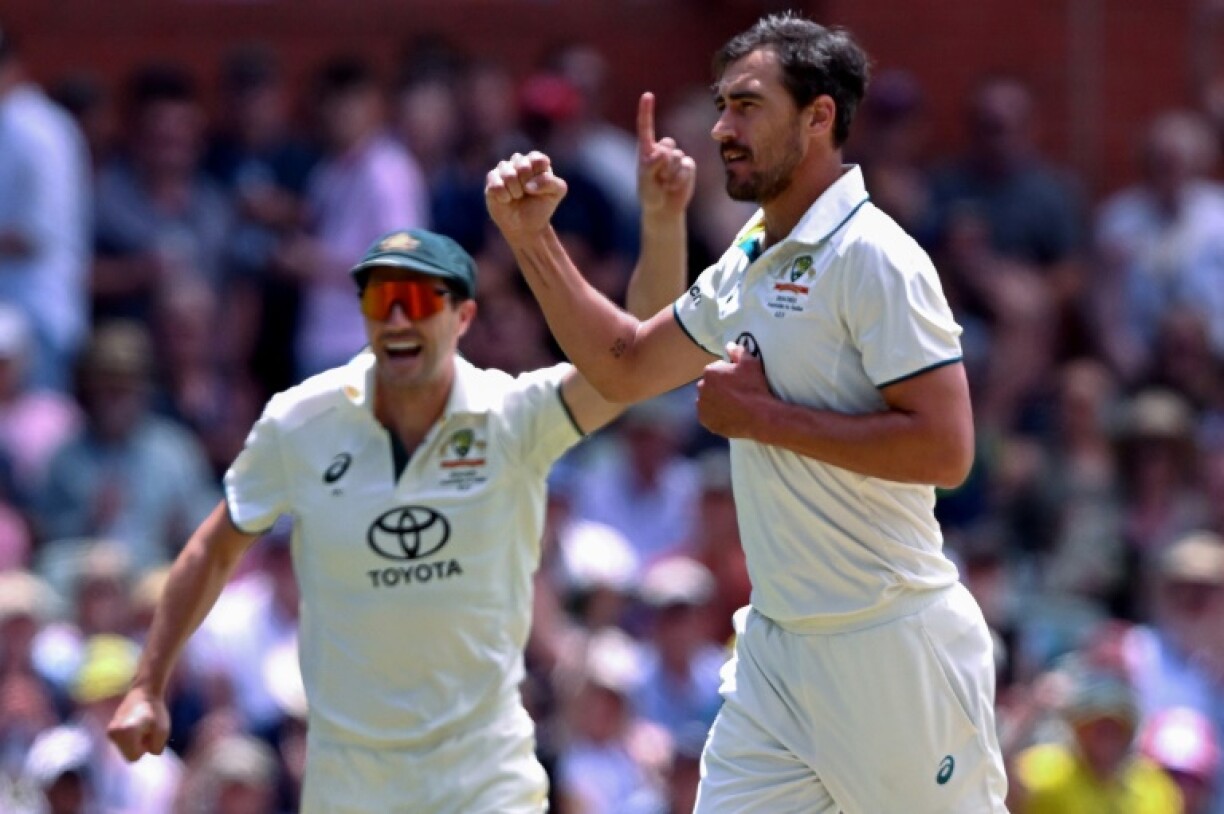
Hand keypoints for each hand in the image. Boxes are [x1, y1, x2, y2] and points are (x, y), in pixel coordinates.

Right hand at [107, 687, 170, 761]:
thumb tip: (147, 753)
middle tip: (146, 732)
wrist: (144, 693)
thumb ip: (156, 748)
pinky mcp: (109, 730)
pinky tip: (134, 727)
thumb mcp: (163, 731)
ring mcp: (110, 731)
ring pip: (124, 750)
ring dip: (134, 743)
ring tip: (140, 728)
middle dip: (138, 747)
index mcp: (127, 732)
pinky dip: (128, 739)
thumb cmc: (156, 712)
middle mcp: (114, 732)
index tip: (149, 734)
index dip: (144, 749)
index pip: (134, 757)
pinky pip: (121, 744)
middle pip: (128, 755)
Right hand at [485, 151, 567, 242]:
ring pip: (508, 174)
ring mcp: (503, 171)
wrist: (526, 226)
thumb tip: (528, 185)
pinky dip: (504, 196)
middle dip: (527, 184)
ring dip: (516, 191)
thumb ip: (551, 182)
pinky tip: (506, 200)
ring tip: (517, 197)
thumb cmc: (542, 206)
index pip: (538, 159)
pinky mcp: (491, 182)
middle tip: (527, 194)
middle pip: (523, 165)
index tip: (540, 188)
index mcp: (535, 161)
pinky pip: (496, 185)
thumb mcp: (557, 192)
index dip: (539, 176)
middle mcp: (518, 162)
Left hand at [637, 92, 695, 216]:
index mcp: (646, 149)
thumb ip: (651, 165)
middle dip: (663, 162)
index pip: (646, 127)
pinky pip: (687, 167)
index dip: (646, 111)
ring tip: (665, 184)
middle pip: (667, 144)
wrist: (664, 209)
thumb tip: (664, 151)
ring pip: (677, 157)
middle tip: (658, 179)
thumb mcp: (645, 181)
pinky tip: (674, 187)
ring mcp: (676, 157)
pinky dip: (680, 179)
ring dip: (670, 174)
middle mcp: (662, 149)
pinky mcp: (688, 165)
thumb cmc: (649, 194)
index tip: (647, 95)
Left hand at [696, 343, 771, 438]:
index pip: (716, 370)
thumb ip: (737, 351)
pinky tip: (727, 416)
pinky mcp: (705, 421)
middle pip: (709, 385)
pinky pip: (708, 416)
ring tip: (731, 406)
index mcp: (710, 372)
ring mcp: (702, 405)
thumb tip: (729, 344)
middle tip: (735, 394)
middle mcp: (701, 387)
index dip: (727, 375)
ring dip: (715, 401)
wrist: (758, 415)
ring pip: (707, 401)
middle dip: (718, 387)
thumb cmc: (754, 387)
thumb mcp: (750, 363)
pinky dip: (715, 415)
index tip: (738, 381)